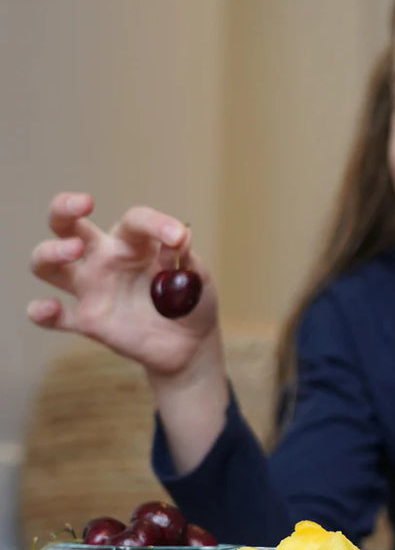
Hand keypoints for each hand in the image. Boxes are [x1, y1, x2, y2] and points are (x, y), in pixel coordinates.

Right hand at [27, 192, 218, 376]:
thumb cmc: (192, 301)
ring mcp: (93, 289)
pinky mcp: (87, 320)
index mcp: (136, 243)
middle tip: (82, 205)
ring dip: (50, 252)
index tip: (179, 239)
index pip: (135, 221)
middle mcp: (106, 259)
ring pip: (49, 265)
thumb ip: (186, 260)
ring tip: (73, 251)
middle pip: (69, 225)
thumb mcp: (197, 278)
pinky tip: (49, 308)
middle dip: (64, 208)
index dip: (155, 224)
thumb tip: (180, 238)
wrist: (191, 344)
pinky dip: (42, 312)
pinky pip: (53, 317)